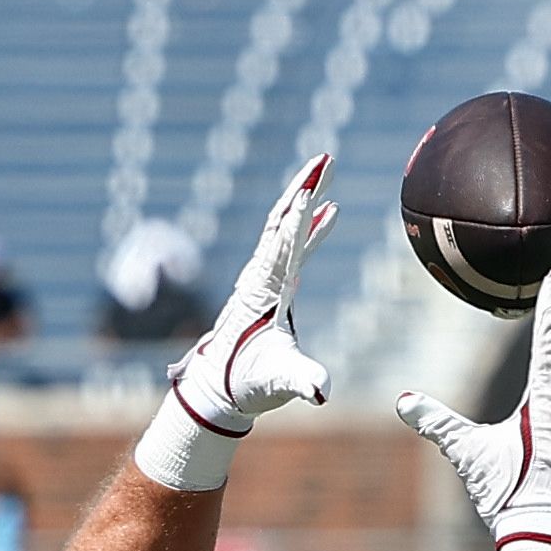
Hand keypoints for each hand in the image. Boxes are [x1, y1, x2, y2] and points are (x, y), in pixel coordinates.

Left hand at [135, 155, 338, 489]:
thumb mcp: (278, 382)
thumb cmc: (248, 384)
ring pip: (284, 226)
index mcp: (264, 291)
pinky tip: (331, 211)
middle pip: (282, 221)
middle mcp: (262, 276)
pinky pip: (292, 244)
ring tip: (327, 168)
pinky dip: (310, 226)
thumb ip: (301, 380)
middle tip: (326, 159)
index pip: (283, 246)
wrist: (219, 388)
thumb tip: (322, 392)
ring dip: (305, 197)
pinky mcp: (271, 283)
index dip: (299, 218)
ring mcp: (265, 276)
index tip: (313, 188)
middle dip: (303, 189)